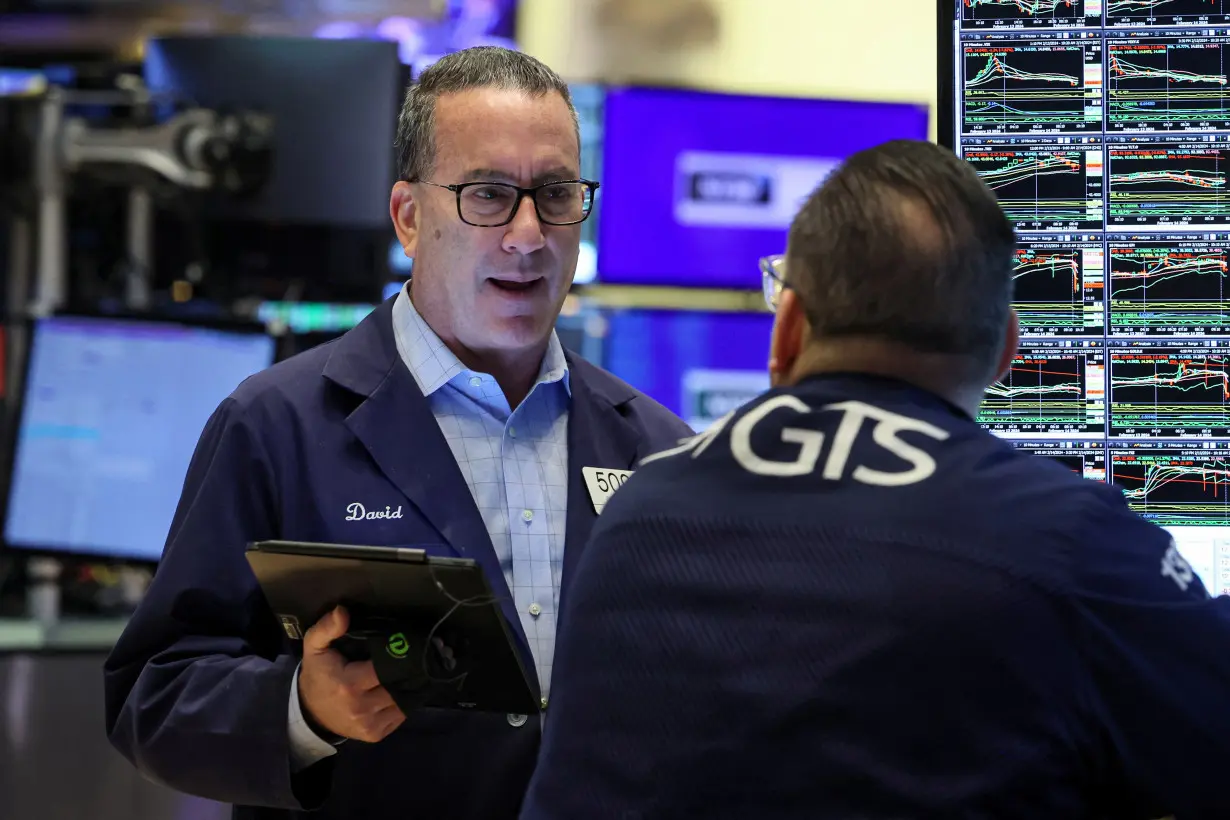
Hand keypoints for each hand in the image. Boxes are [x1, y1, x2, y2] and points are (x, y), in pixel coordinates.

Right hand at [298, 606, 404, 742]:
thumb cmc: (318, 674)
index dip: (399, 654)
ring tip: (415, 669)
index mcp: (349, 685)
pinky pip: (401, 714)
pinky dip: (404, 700)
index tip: (408, 641)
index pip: (387, 667)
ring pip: (404, 700)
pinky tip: (402, 687)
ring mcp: (370, 724)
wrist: (310, 712)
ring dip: (410, 685)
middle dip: (410, 668)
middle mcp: (362, 708)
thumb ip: (327, 628)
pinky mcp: (376, 734)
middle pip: (399, 684)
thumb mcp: (315, 647)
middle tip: (420, 653)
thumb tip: (343, 611)